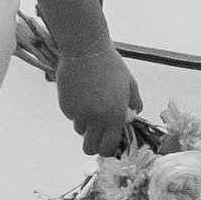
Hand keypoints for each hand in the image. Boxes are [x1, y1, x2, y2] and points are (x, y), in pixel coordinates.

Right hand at [54, 36, 139, 157]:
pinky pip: (71, 116)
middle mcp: (95, 118)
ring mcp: (79, 113)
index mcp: (114, 115)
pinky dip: (75, 111)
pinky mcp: (66, 105)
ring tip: (89, 105)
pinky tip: (80, 94)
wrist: (85, 50)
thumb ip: (134, 102)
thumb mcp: (129, 83)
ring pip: (79, 131)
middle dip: (93, 144)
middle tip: (96, 134)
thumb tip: (134, 114)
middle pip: (90, 148)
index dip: (108, 149)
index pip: (109, 146)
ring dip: (85, 124)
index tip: (108, 143)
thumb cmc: (110, 65)